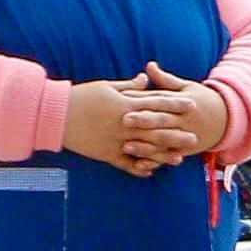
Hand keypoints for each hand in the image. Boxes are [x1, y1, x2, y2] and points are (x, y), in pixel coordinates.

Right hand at [62, 78, 203, 177]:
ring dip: (163, 154)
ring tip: (179, 159)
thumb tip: (146, 79)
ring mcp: (115, 140)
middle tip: (195, 137)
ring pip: (144, 148)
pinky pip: (125, 163)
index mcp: (125, 104)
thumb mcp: (106, 87)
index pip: (155, 103)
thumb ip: (129, 86)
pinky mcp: (105, 153)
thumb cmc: (81, 97)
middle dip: (176, 132)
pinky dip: (138, 167)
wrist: (55, 114)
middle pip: (155, 128)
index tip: (192, 105)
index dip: (175, 104)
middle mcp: (123, 124)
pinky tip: (151, 172)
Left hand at [132, 59, 232, 157]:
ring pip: (163, 142)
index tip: (123, 96)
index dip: (141, 98)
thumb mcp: (187, 87)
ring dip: (145, 146)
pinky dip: (155, 162)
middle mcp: (183, 120)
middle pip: (162, 120)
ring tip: (126, 147)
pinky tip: (140, 166)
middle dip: (144, 121)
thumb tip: (148, 65)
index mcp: (182, 102)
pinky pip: (168, 157)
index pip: (159, 99)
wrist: (228, 120)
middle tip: (124, 120)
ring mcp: (185, 136)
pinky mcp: (185, 151)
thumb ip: (165, 79)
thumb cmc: (203, 100)